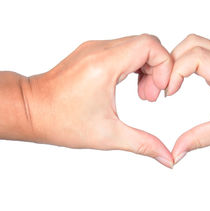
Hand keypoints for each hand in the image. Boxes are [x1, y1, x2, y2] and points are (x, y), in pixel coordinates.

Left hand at [24, 34, 173, 166]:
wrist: (32, 111)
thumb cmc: (61, 121)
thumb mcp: (109, 136)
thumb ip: (144, 144)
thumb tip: (166, 157)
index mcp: (104, 65)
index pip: (149, 45)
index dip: (164, 66)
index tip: (161, 89)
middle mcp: (99, 50)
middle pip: (146, 44)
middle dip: (157, 70)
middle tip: (151, 96)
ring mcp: (95, 48)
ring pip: (136, 46)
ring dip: (147, 69)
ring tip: (142, 95)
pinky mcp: (92, 52)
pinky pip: (124, 50)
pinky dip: (135, 66)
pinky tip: (131, 86)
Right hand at [167, 34, 209, 162]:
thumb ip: (197, 140)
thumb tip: (174, 153)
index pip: (196, 56)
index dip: (175, 71)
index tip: (169, 93)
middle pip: (194, 42)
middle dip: (173, 60)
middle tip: (166, 84)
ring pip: (199, 45)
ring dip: (181, 59)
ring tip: (174, 84)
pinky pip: (206, 54)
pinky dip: (190, 63)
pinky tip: (186, 82)